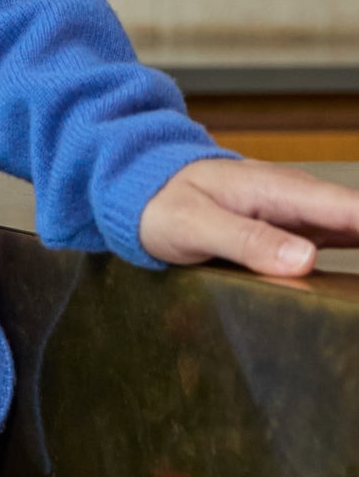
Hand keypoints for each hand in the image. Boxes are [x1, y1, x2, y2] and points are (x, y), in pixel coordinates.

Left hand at [139, 156, 358, 275]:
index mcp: (284, 191)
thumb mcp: (195, 223)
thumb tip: (305, 260)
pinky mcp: (294, 232)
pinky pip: (342, 243)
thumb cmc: (162, 202)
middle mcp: (301, 200)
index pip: (356, 211)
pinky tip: (357, 290)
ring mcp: (300, 215)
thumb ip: (247, 239)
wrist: (139, 186)